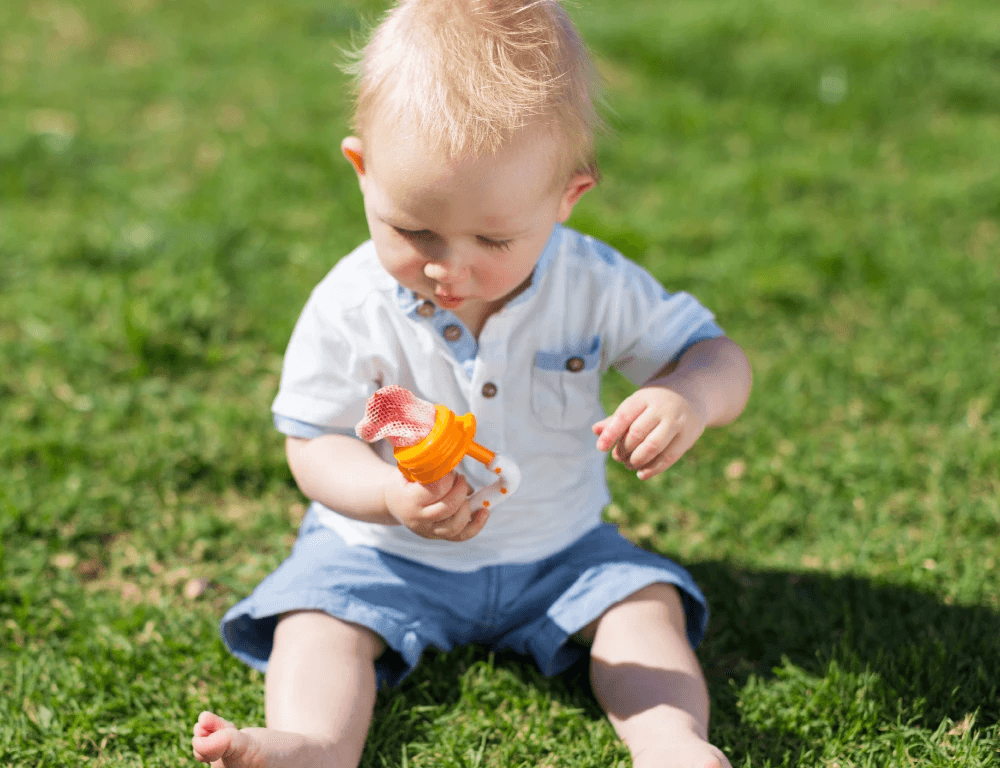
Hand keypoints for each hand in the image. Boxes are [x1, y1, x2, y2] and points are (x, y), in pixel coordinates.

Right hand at [382, 470, 488, 540]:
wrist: (391, 502)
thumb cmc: (404, 481)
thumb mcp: (410, 469)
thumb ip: (433, 468)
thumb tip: (461, 475)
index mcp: (410, 500)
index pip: (436, 490)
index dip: (449, 477)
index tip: (449, 469)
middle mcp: (418, 519)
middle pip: (449, 508)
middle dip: (461, 489)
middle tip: (460, 478)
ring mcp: (428, 531)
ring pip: (456, 526)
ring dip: (467, 506)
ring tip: (465, 493)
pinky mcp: (437, 536)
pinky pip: (461, 536)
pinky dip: (476, 525)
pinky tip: (484, 512)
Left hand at [592, 384, 706, 479]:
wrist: (692, 395)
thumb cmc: (655, 402)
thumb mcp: (637, 403)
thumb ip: (617, 419)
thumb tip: (596, 430)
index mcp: (645, 397)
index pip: (624, 415)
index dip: (611, 433)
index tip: (601, 448)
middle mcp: (662, 408)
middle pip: (637, 433)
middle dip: (623, 449)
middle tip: (618, 457)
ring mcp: (677, 422)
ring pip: (652, 447)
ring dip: (636, 461)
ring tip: (629, 464)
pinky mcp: (688, 437)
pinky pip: (668, 458)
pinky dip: (652, 469)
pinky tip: (641, 473)